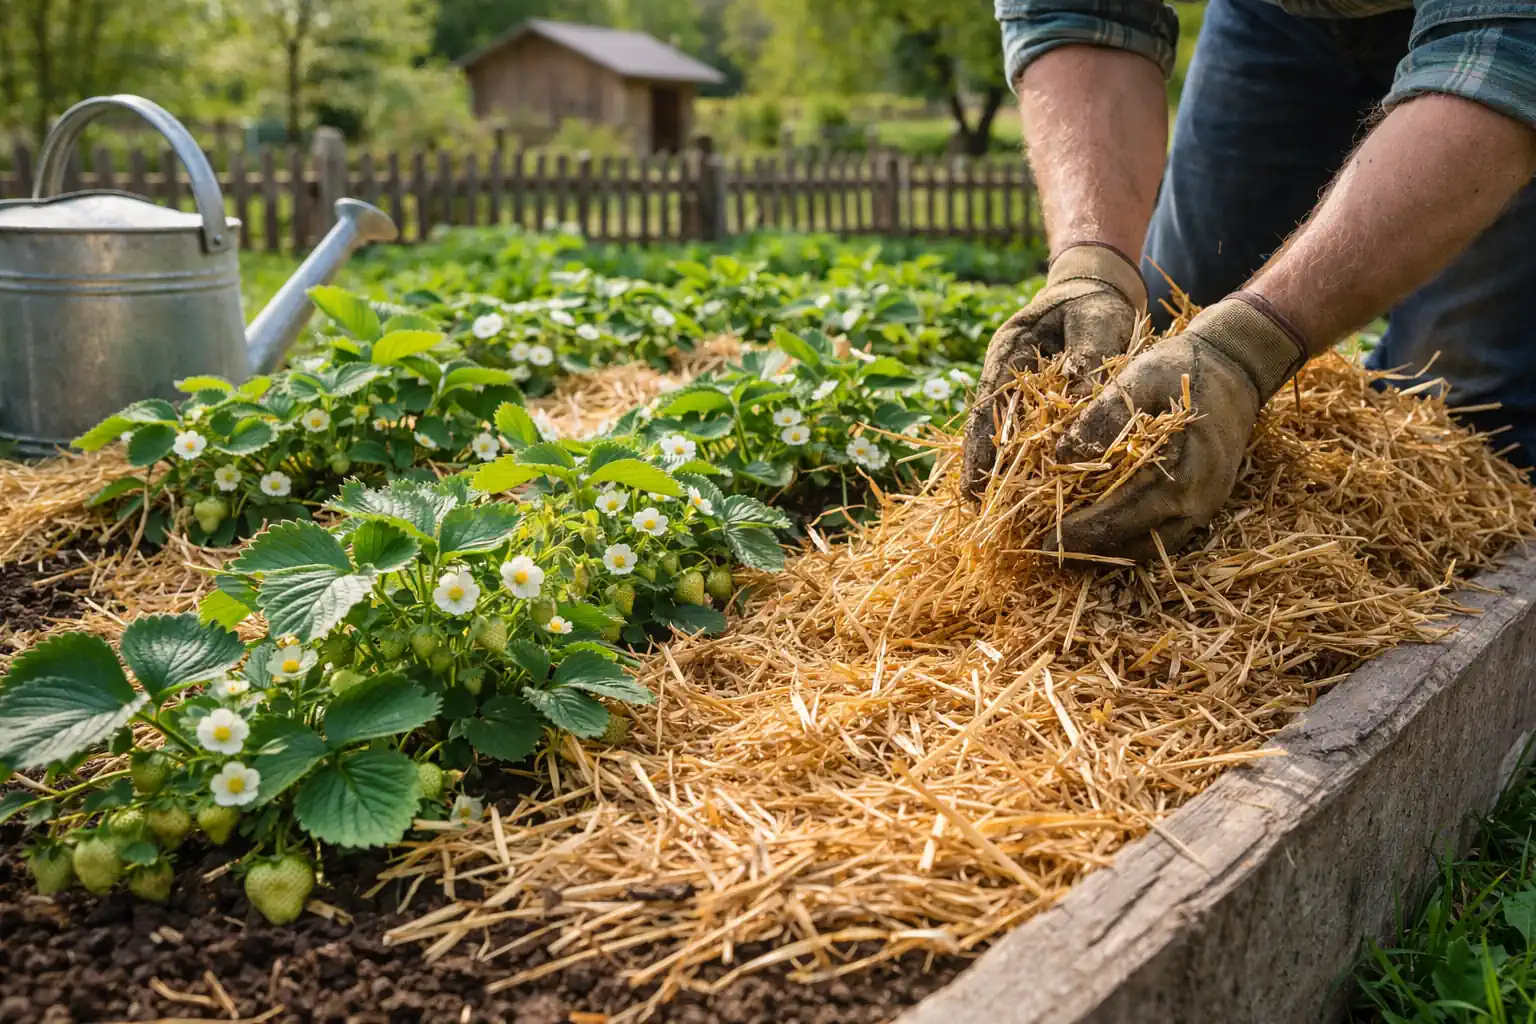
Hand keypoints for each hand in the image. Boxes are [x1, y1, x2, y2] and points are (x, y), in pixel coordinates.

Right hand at [962, 243, 1146, 495]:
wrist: (1095, 288)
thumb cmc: (1096, 304)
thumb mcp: (1097, 323)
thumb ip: (1089, 361)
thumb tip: (1081, 406)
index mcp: (1011, 347)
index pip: (990, 401)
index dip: (981, 442)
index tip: (976, 477)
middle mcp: (1005, 370)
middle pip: (987, 422)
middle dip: (980, 462)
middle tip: (973, 503)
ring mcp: (1014, 384)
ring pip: (1000, 430)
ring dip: (997, 465)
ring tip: (988, 504)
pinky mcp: (1032, 397)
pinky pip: (1021, 431)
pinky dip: (1020, 457)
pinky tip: (1021, 487)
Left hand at [1050, 294, 1309, 561]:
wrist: (1237, 367)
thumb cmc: (1184, 369)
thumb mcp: (1140, 377)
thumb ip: (1104, 415)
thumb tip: (1063, 453)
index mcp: (1180, 471)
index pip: (1123, 515)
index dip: (1083, 531)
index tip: (1046, 539)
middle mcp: (1197, 499)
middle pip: (1138, 543)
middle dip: (1091, 551)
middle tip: (1049, 550)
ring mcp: (1205, 506)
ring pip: (1154, 547)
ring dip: (1112, 552)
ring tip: (1071, 550)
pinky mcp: (1206, 505)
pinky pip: (1168, 536)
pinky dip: (1134, 540)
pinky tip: (1103, 536)